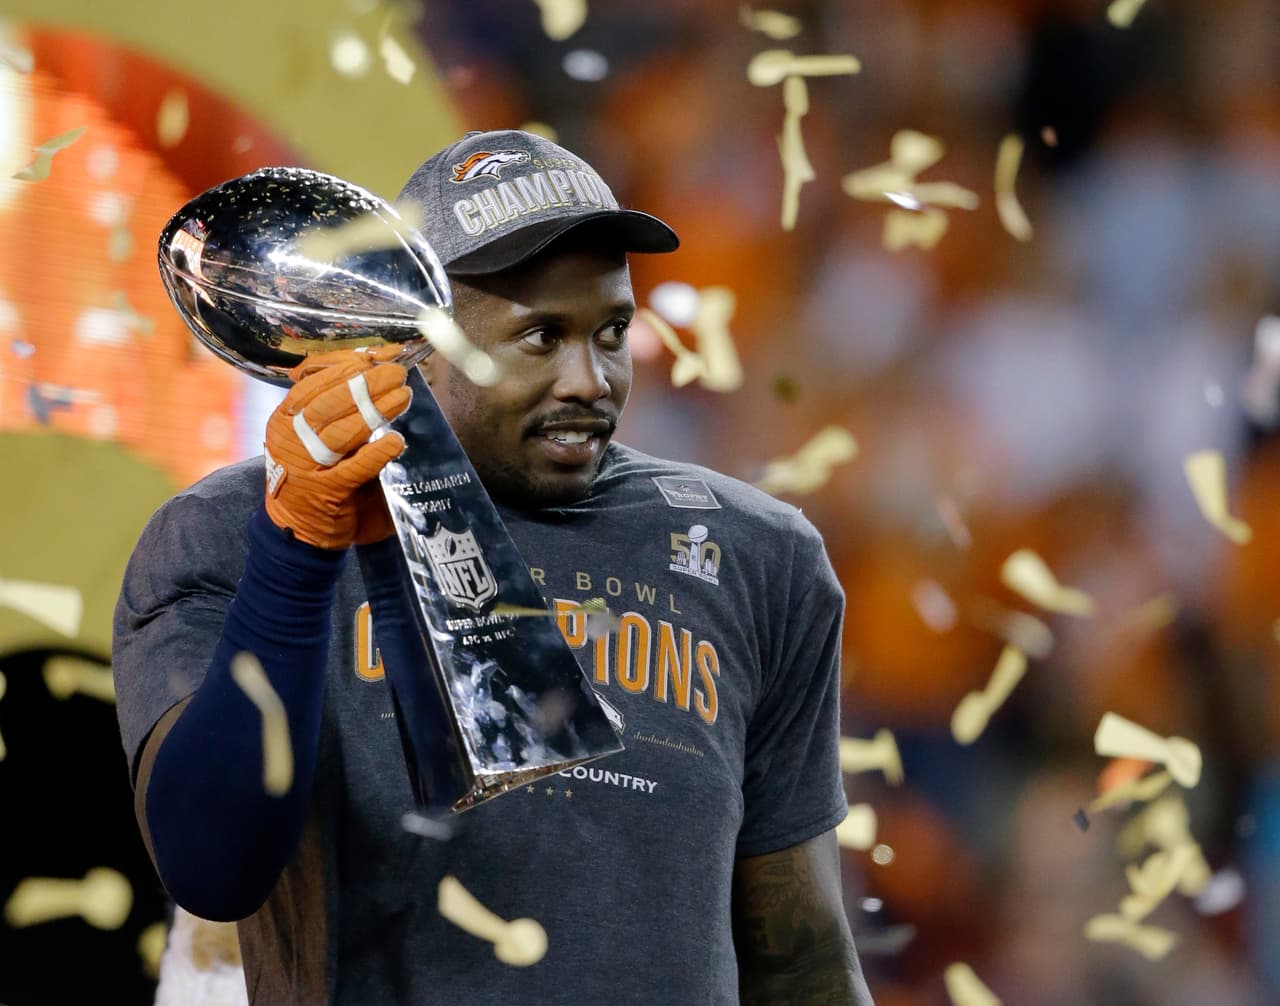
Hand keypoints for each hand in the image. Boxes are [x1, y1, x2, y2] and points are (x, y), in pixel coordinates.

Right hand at [263, 346, 410, 548]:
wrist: (298, 530)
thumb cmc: (314, 475)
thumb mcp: (314, 436)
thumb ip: (335, 407)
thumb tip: (374, 368)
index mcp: (284, 418)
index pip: (312, 380)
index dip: (347, 364)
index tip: (377, 355)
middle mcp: (289, 438)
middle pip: (328, 402)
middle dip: (366, 383)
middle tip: (397, 372)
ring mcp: (306, 466)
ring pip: (342, 432)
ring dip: (377, 410)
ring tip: (404, 396)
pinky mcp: (326, 493)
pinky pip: (354, 468)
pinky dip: (376, 453)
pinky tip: (396, 441)